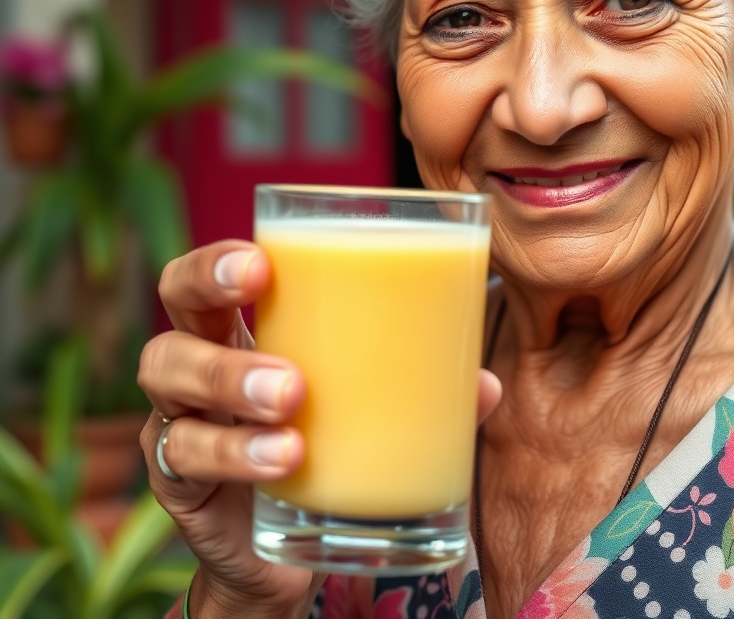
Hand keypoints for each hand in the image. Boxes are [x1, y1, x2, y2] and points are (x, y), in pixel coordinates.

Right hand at [139, 241, 501, 616]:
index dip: (222, 258)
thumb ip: (420, 390)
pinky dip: (233, 455)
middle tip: (259, 287)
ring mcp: (181, 419)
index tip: (265, 259)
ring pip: (168, 373)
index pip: (214, 272)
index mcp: (251, 329)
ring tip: (291, 396)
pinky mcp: (178, 482)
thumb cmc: (328, 452)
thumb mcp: (366, 412)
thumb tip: (486, 385)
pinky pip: (181, 457)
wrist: (282, 555)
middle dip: (208, 285)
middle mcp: (203, 362)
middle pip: (174, 302)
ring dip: (229, 375)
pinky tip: (283, 461)